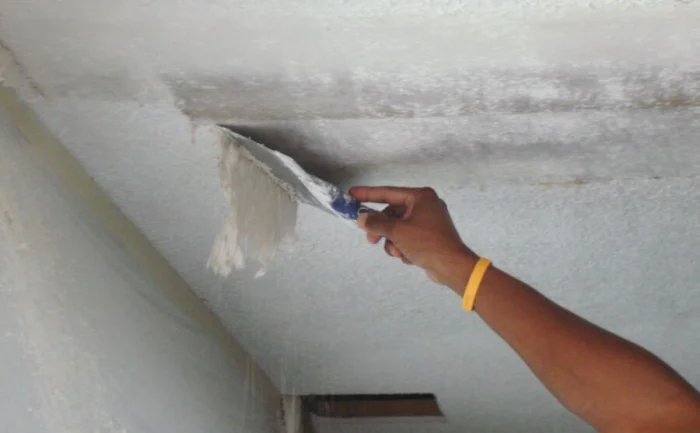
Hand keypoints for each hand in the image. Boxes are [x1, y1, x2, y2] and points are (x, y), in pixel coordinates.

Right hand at [350, 186, 477, 292]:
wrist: (452, 267)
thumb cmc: (427, 243)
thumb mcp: (398, 232)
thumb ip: (376, 223)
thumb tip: (361, 218)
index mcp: (421, 197)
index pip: (388, 192)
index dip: (367, 194)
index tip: (351, 194)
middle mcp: (425, 205)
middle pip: (392, 214)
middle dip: (382, 229)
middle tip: (371, 240)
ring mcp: (428, 221)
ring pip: (398, 228)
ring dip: (393, 242)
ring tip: (398, 252)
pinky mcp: (429, 236)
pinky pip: (407, 237)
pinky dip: (404, 247)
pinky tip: (409, 257)